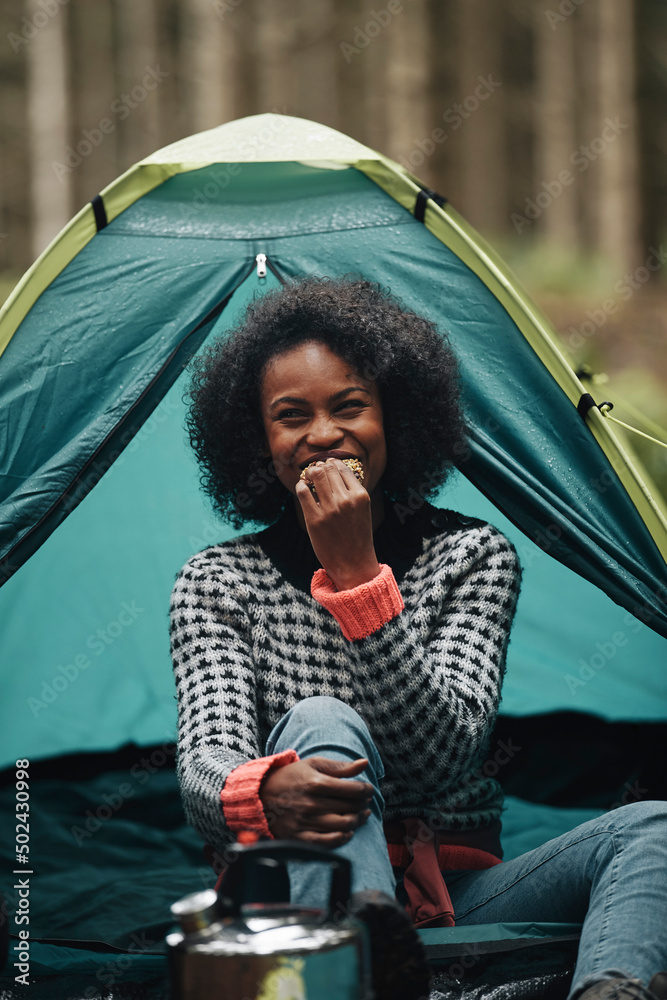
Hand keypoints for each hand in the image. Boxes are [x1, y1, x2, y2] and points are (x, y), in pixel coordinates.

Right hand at [259, 756, 373, 846]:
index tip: (368, 790)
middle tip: (364, 801)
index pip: (353, 790)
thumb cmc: (292, 777)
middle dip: (363, 804)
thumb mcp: (314, 765)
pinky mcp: (300, 837)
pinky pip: (328, 842)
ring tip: (359, 814)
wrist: (262, 795)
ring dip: (357, 820)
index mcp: (316, 783)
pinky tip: (347, 831)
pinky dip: (343, 838)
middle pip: (351, 808)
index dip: (366, 790)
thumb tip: (365, 763)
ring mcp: (306, 822)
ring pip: (344, 825)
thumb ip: (341, 766)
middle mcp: (312, 804)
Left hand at [295, 459, 380, 589]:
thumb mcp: (362, 509)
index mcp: (360, 495)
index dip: (332, 464)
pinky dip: (301, 486)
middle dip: (320, 467)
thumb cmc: (356, 535)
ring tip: (308, 478)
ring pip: (315, 476)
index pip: (342, 468)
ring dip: (309, 474)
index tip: (326, 466)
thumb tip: (334, 467)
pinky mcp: (314, 519)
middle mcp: (346, 500)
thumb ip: (351, 490)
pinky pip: (303, 492)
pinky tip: (302, 488)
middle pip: (328, 469)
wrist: (353, 563)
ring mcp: (330, 509)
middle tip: (315, 470)